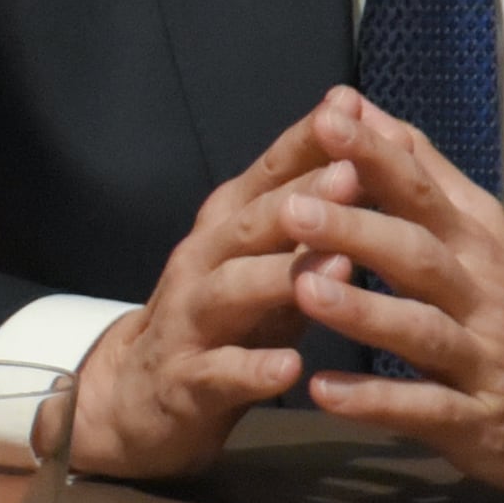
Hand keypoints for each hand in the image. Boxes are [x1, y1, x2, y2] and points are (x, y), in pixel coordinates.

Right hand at [72, 102, 353, 478]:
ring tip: (338, 266)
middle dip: (302, 196)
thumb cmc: (225, 320)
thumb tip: (366, 154)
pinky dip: (252, 369)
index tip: (351, 106)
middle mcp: (202, 262)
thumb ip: (308, 218)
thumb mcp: (264, 262)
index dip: (307, 141)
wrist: (136, 395)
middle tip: (353, 172)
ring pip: (232, 289)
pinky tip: (289, 368)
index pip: (268, 173)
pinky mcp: (185, 382)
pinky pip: (219, 373)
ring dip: (281, 275)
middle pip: (250, 222)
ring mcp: (189, 321)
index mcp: (226, 227)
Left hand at [274, 88, 503, 501]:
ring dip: (363, 311)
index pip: (425, 190)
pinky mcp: (477, 423)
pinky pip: (424, 409)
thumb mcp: (487, 237)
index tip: (326, 119)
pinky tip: (323, 390)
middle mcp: (482, 295)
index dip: (377, 156)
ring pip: (420, 330)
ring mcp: (482, 361)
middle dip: (356, 229)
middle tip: (292, 208)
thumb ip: (425, 175)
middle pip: (418, 254)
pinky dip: (376, 401)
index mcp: (478, 245)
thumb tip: (363, 109)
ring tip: (304, 291)